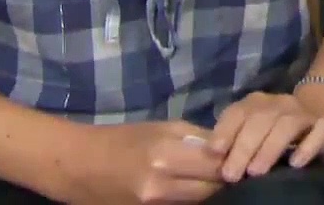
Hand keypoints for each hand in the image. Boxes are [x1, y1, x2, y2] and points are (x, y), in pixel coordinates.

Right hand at [55, 120, 228, 204]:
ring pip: (200, 202)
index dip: (234, 159)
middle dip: (225, 179)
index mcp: (165, 155)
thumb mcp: (161, 128)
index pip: (216, 164)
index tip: (243, 153)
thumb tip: (228, 146)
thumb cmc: (122, 139)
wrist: (80, 166)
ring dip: (211, 191)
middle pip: (212, 189)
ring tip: (216, 179)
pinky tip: (194, 189)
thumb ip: (197, 138)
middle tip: (235, 168)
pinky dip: (193, 201)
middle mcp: (161, 186)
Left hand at [208, 90, 323, 181]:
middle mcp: (278, 103)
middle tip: (231, 175)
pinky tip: (296, 163)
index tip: (214, 151)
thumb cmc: (275, 131)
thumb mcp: (251, 131)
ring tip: (256, 172)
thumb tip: (207, 157)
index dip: (225, 130)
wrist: (323, 110)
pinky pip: (319, 132)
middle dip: (243, 147)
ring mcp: (303, 112)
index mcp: (256, 104)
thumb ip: (233, 141)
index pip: (237, 112)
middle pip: (259, 120)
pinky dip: (307, 147)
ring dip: (269, 148)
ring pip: (285, 125)